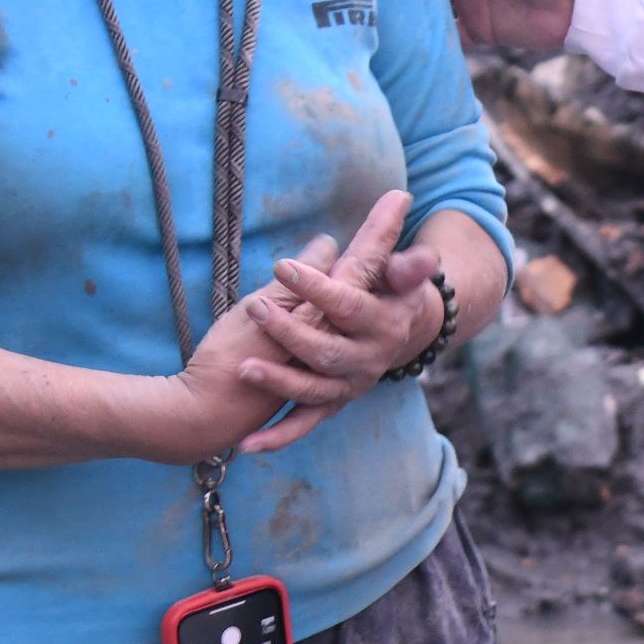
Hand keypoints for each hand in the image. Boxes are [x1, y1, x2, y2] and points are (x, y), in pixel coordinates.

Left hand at [232, 190, 442, 454]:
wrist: (398, 339)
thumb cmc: (388, 295)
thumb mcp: (388, 269)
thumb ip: (387, 241)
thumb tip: (396, 198)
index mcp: (381, 321)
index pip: (348, 303)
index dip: (316, 287)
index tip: (283, 266)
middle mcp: (367, 358)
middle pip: (326, 350)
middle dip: (290, 331)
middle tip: (256, 307)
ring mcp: (346, 385)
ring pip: (312, 388)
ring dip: (279, 380)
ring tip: (245, 366)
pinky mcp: (327, 406)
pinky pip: (300, 426)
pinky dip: (276, 437)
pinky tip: (246, 445)